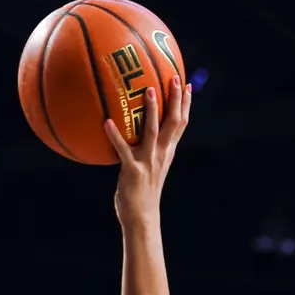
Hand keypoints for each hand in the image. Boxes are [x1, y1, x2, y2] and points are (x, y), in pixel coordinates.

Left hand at [107, 74, 189, 223]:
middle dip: (176, 99)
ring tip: (147, 90)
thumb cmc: (142, 192)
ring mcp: (149, 161)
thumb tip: (137, 133)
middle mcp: (162, 154)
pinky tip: (106, 122)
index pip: (181, 124)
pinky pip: (123, 149)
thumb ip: (148, 150)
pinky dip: (115, 135)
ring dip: (151, 110)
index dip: (186, 104)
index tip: (187, 84)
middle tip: (175, 78)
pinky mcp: (133, 170)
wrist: (142, 217)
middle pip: (174, 122)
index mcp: (168, 152)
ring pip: (153, 130)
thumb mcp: (150, 167)